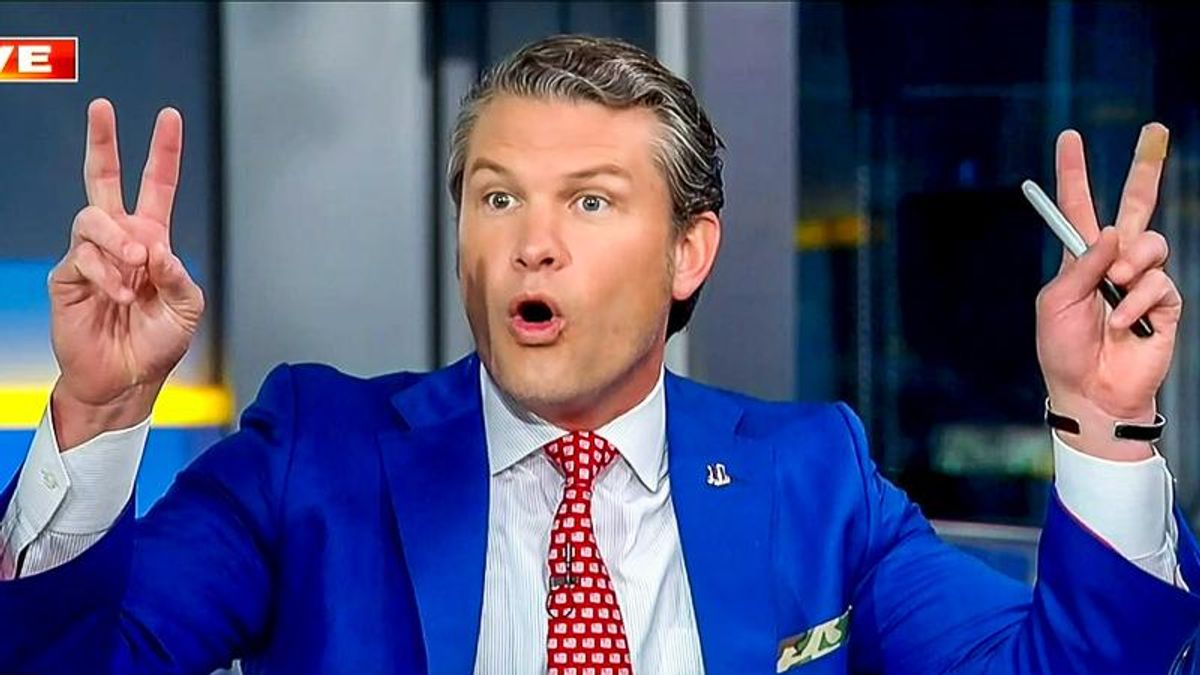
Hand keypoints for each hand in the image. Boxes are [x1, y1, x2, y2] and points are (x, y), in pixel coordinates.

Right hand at [47, 99, 204, 448]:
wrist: (126, 379)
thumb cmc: (157, 343)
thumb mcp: (188, 309)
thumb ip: (178, 275)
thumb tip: (155, 248)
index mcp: (153, 240)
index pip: (157, 187)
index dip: (163, 153)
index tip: (168, 118)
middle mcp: (121, 240)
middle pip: (105, 180)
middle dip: (103, 143)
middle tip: (102, 109)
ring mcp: (93, 256)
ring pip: (93, 217)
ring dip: (116, 238)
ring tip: (134, 264)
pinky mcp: (69, 276)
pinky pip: (82, 257)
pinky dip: (105, 275)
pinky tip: (117, 296)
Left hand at [1035, 124, 1181, 460]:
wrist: (1090, 391)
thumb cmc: (1064, 350)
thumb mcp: (1056, 304)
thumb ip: (1079, 266)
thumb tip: (1110, 234)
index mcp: (1080, 257)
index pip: (1078, 207)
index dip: (1073, 173)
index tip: (1069, 137)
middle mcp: (1113, 262)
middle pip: (1135, 205)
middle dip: (1146, 166)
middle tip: (1154, 129)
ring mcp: (1142, 279)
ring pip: (1149, 243)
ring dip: (1129, 265)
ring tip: (1113, 292)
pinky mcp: (1165, 301)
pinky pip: (1158, 281)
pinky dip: (1137, 302)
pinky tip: (1124, 323)